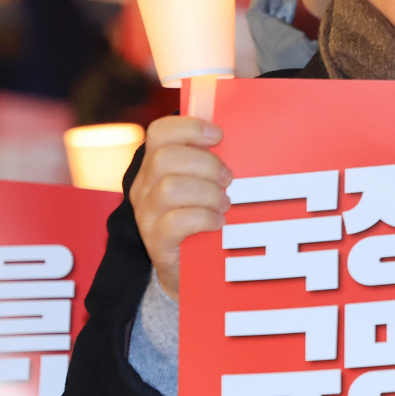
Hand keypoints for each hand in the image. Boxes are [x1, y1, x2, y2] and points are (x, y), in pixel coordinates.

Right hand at [130, 116, 232, 300]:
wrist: (192, 268)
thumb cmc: (206, 215)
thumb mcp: (208, 183)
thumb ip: (216, 161)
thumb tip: (249, 136)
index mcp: (156, 165)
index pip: (160, 132)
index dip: (190, 127)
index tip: (219, 136)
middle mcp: (145, 187)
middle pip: (165, 158)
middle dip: (206, 165)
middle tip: (228, 180)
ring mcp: (147, 215)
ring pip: (170, 189)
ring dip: (207, 194)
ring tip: (224, 204)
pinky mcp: (156, 242)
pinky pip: (175, 223)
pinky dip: (203, 219)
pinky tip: (219, 222)